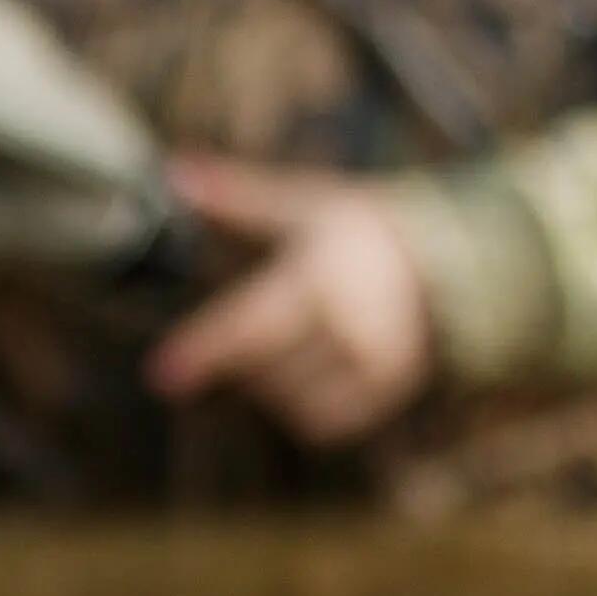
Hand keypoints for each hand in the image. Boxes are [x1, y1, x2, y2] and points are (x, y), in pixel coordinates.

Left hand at [146, 158, 438, 445]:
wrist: (435, 265)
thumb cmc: (347, 232)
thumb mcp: (298, 206)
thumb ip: (237, 197)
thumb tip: (175, 172)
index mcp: (324, 275)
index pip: (253, 326)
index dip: (206, 352)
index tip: (161, 376)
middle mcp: (353, 326)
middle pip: (266, 370)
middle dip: (240, 358)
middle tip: (243, 333)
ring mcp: (375, 365)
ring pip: (290, 401)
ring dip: (270, 383)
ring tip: (288, 340)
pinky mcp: (384, 395)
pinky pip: (321, 423)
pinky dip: (300, 407)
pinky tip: (305, 371)